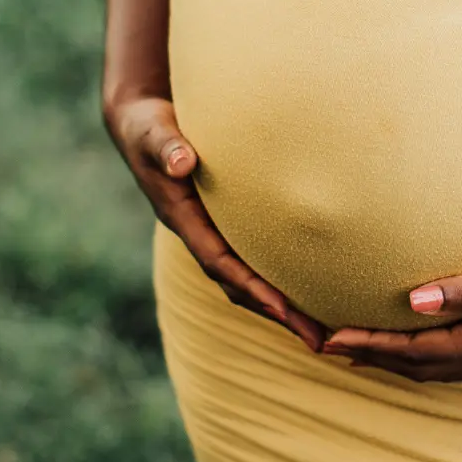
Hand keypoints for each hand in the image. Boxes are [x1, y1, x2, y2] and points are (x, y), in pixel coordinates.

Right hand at [104, 96, 325, 351]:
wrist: (139, 123)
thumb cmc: (148, 126)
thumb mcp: (152, 133)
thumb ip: (167, 147)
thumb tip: (182, 164)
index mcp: (180, 217)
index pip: (217, 262)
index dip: (249, 286)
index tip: (282, 309)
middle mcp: (197, 230)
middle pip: (236, 283)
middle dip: (275, 311)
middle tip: (318, 338)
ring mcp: (209, 227)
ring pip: (244, 274)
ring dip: (280, 301)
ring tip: (322, 325)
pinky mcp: (222, 216)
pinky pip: (250, 253)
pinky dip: (276, 271)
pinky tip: (309, 279)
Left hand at [323, 245, 461, 381]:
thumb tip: (413, 302)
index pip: (411, 350)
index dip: (367, 344)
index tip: (327, 339)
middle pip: (414, 364)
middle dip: (370, 355)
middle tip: (326, 345)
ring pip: (431, 365)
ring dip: (393, 357)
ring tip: (360, 347)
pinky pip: (452, 356)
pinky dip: (422, 352)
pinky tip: (419, 338)